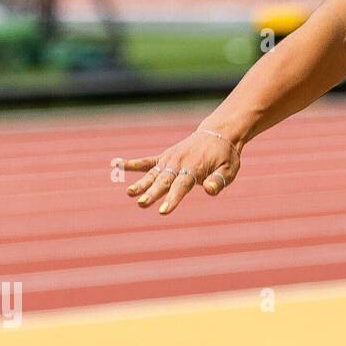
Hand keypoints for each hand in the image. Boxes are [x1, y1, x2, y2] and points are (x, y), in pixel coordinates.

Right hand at [120, 128, 241, 214]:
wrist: (218, 134)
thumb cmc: (225, 156)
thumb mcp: (229, 169)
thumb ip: (219, 180)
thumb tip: (208, 189)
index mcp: (195, 168)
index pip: (182, 186)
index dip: (173, 199)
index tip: (163, 211)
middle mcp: (179, 163)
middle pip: (164, 181)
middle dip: (153, 193)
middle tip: (142, 203)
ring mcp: (170, 160)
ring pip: (153, 174)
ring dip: (141, 183)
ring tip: (130, 193)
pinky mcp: (164, 157)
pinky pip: (146, 161)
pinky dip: (131, 163)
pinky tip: (115, 164)